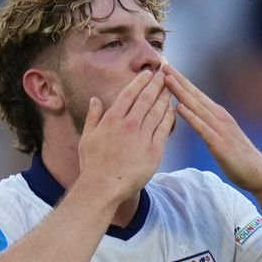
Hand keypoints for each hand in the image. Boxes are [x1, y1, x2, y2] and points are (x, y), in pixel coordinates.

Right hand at [78, 70, 175, 202]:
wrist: (103, 187)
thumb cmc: (93, 164)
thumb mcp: (87, 137)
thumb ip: (93, 116)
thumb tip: (95, 99)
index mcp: (112, 119)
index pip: (129, 94)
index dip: (140, 81)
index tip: (148, 74)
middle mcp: (128, 124)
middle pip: (146, 98)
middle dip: (157, 84)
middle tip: (165, 74)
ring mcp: (142, 136)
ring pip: (157, 111)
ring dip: (165, 97)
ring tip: (172, 88)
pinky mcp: (154, 150)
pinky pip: (164, 129)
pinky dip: (169, 117)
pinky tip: (173, 109)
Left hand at [163, 64, 261, 195]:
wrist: (257, 172)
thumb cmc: (238, 156)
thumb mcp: (220, 135)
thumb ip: (207, 124)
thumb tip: (193, 116)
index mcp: (217, 114)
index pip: (196, 94)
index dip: (181, 81)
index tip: (166, 69)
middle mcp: (219, 117)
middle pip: (194, 95)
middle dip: (178, 80)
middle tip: (162, 65)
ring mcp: (220, 128)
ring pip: (196, 107)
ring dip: (181, 92)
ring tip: (167, 80)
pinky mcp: (219, 143)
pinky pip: (202, 128)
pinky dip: (190, 116)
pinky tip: (179, 108)